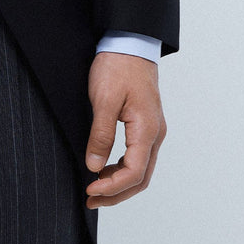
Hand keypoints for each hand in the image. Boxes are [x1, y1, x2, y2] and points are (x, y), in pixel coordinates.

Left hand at [84, 52, 165, 208]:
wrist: (130, 42)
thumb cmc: (118, 66)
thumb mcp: (104, 100)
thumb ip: (101, 134)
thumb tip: (95, 166)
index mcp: (147, 129)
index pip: (134, 173)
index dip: (111, 188)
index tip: (89, 190)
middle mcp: (155, 134)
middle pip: (141, 178)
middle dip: (116, 194)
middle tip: (90, 200)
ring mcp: (152, 130)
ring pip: (141, 170)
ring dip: (119, 184)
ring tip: (94, 189)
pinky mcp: (145, 125)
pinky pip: (138, 157)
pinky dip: (122, 170)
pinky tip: (104, 170)